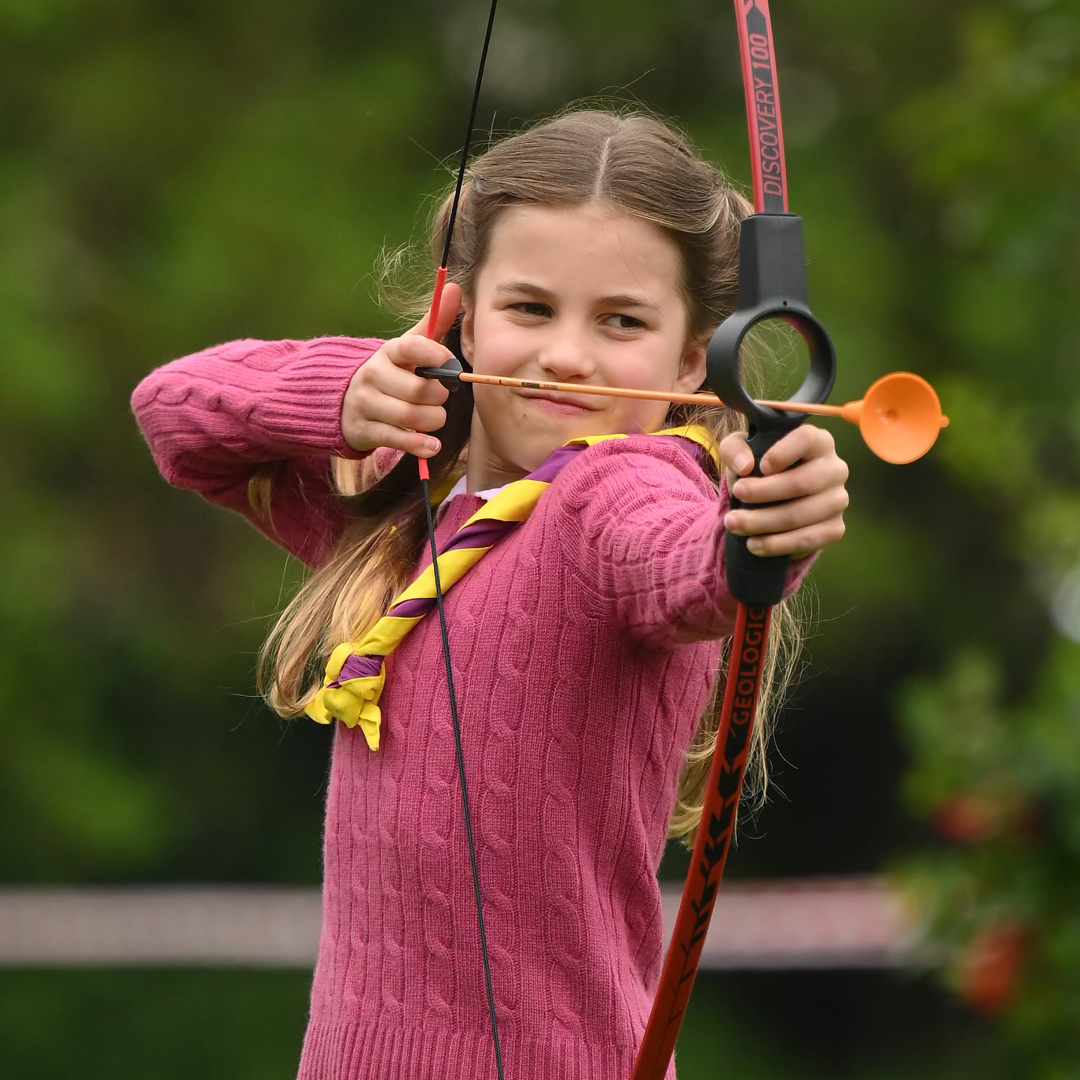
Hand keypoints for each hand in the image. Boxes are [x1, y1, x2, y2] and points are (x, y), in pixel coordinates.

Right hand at [341, 282, 462, 457]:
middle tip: (441, 398)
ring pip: (411, 417)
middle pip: (418, 390)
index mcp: (388, 352)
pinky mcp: (365, 431)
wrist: (342, 400)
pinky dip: (420, 445)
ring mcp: (367, 404)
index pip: (411, 347)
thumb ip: (433, 323)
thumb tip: (455, 288)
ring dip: (433, 421)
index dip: (435, 356)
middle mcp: (374, 376)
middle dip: (439, 397)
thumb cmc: (389, 373)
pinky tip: (432, 445)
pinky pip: (398, 440)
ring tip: (436, 419)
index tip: (449, 364)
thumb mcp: (407, 348)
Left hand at [718, 425, 848, 557]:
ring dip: (762, 522)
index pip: (807, 439)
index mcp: (818, 442)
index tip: (760, 467)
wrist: (771, 501)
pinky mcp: (835, 528)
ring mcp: (838, 500)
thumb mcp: (740, 452)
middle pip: (802, 483)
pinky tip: (754, 543)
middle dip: (762, 492)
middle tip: (735, 496)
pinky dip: (776, 544)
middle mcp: (835, 469)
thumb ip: (735, 449)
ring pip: (800, 515)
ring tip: (733, 524)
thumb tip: (744, 467)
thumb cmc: (758, 467)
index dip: (782, 453)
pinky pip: (807, 540)